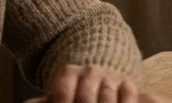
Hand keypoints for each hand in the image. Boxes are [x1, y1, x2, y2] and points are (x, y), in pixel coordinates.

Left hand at [24, 64, 171, 102]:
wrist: (101, 73)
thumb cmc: (73, 91)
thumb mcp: (58, 94)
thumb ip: (44, 102)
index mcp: (68, 73)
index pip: (62, 96)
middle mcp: (90, 72)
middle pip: (85, 100)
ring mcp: (109, 77)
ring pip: (107, 100)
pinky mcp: (128, 83)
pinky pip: (128, 97)